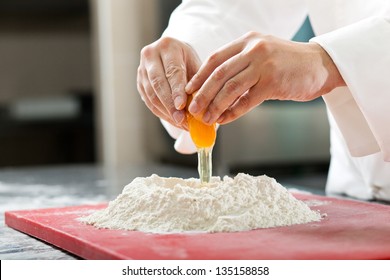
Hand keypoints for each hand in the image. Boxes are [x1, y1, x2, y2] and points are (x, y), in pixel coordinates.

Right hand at [137, 37, 200, 129]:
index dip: (176, 90)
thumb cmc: (189, 62)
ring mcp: (141, 69)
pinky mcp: (139, 82)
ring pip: (151, 94)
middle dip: (170, 104)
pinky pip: (148, 101)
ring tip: (180, 123)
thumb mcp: (196, 66)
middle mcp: (150, 55)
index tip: (181, 106)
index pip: (172, 71)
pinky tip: (173, 121)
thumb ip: (197, 83)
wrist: (173, 55)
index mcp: (168, 46)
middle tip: (180, 120)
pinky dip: (161, 113)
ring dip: (166, 111)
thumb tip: (201, 108)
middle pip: (158, 83)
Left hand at [185, 32, 344, 124]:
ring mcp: (264, 64)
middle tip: (193, 109)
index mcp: (247, 41)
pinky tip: (224, 119)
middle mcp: (253, 49)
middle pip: (219, 74)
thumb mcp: (261, 56)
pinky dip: (233, 112)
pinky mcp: (273, 82)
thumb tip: (217, 90)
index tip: (189, 91)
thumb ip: (240, 66)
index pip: (215, 59)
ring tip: (206, 118)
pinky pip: (246, 101)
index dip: (199, 76)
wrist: (320, 65)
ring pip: (230, 88)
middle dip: (202, 94)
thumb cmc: (287, 64)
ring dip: (215, 105)